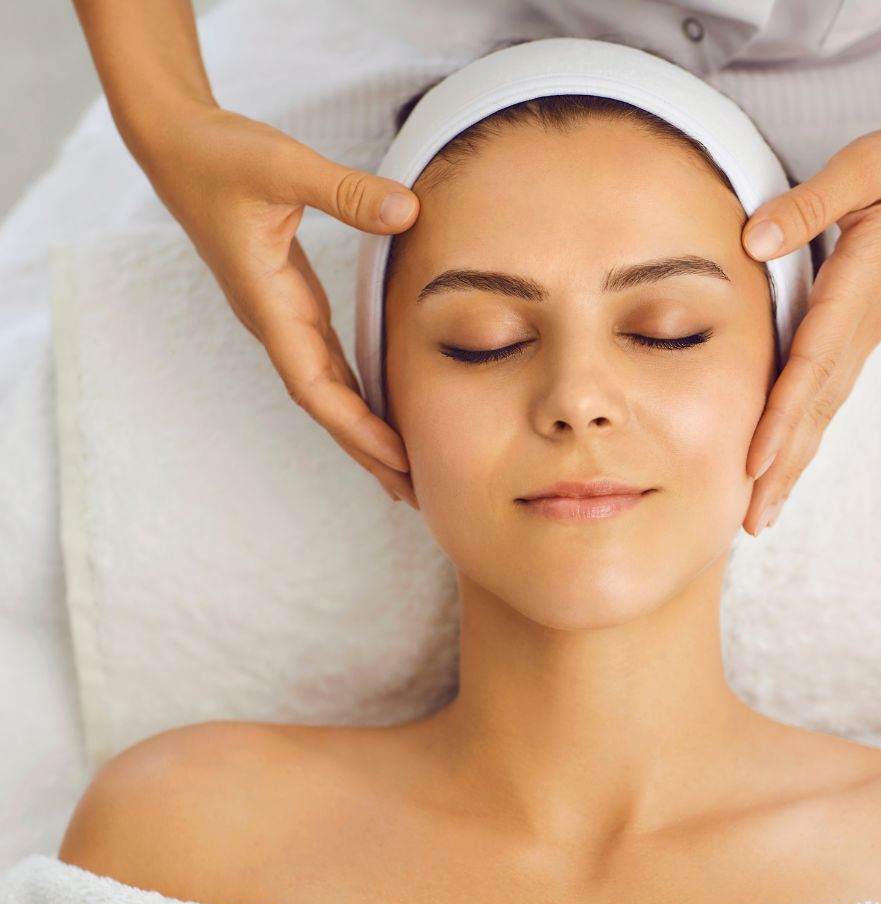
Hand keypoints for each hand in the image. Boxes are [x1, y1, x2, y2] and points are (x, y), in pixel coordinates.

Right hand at [130, 102, 419, 504]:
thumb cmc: (220, 156)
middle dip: (366, 450)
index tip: (398, 459)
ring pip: (327, 390)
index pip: (314, 385)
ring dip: (363, 431)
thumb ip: (345, 190)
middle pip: (325, 405)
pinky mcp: (294, 303)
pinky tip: (382, 412)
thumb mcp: (282, 164)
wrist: (178, 147)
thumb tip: (408, 210)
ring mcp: (284, 317)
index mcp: (268, 304)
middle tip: (415, 492)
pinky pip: (330, 363)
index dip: (355, 425)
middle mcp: (276, 322)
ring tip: (405, 470)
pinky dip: (356, 394)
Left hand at [739, 110, 880, 535]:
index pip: (811, 367)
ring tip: (764, 513)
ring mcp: (865, 334)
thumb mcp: (864, 166)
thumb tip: (751, 241)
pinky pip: (829, 392)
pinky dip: (805, 431)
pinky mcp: (863, 331)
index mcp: (856, 292)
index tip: (753, 465)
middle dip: (783, 469)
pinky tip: (787, 459)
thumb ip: (807, 206)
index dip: (780, 418)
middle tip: (752, 524)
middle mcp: (861, 325)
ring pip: (823, 409)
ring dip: (793, 463)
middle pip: (816, 409)